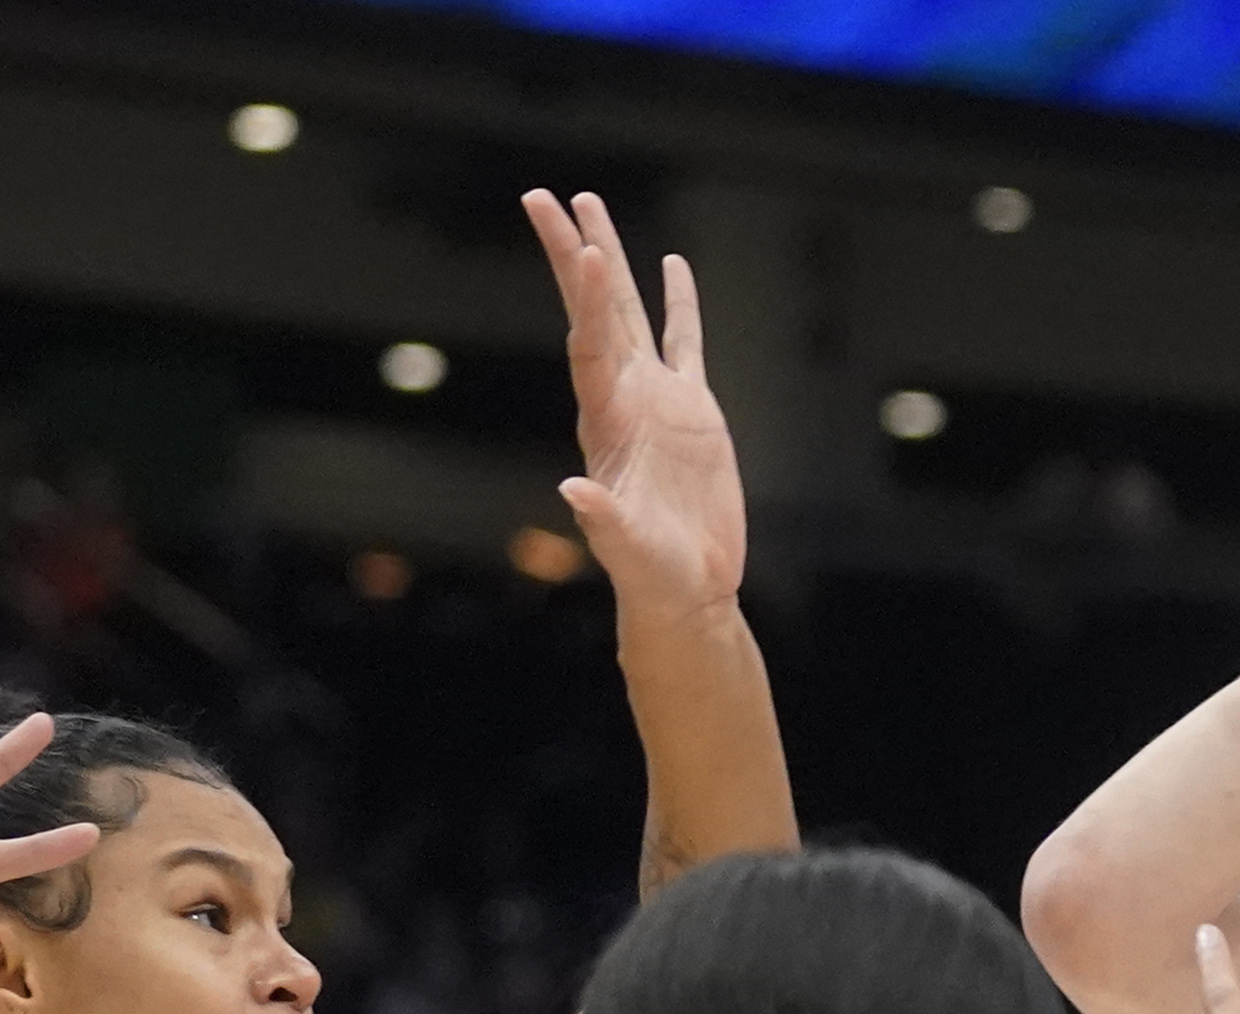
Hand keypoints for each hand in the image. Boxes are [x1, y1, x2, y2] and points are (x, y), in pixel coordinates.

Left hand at [522, 190, 745, 618]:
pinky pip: (685, 343)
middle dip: (575, 255)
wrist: (685, 591)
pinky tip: (674, 265)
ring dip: (613, 263)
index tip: (590, 254)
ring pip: (632, 314)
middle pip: (596, 312)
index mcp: (606, 425)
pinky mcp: (694, 412)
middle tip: (546, 196)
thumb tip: (575, 491)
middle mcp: (624, 401)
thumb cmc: (652, 577)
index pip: (593, 348)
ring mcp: (657, 401)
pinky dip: (680, 304)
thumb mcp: (628, 551)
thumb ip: (603, 522)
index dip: (592, 301)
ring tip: (591, 206)